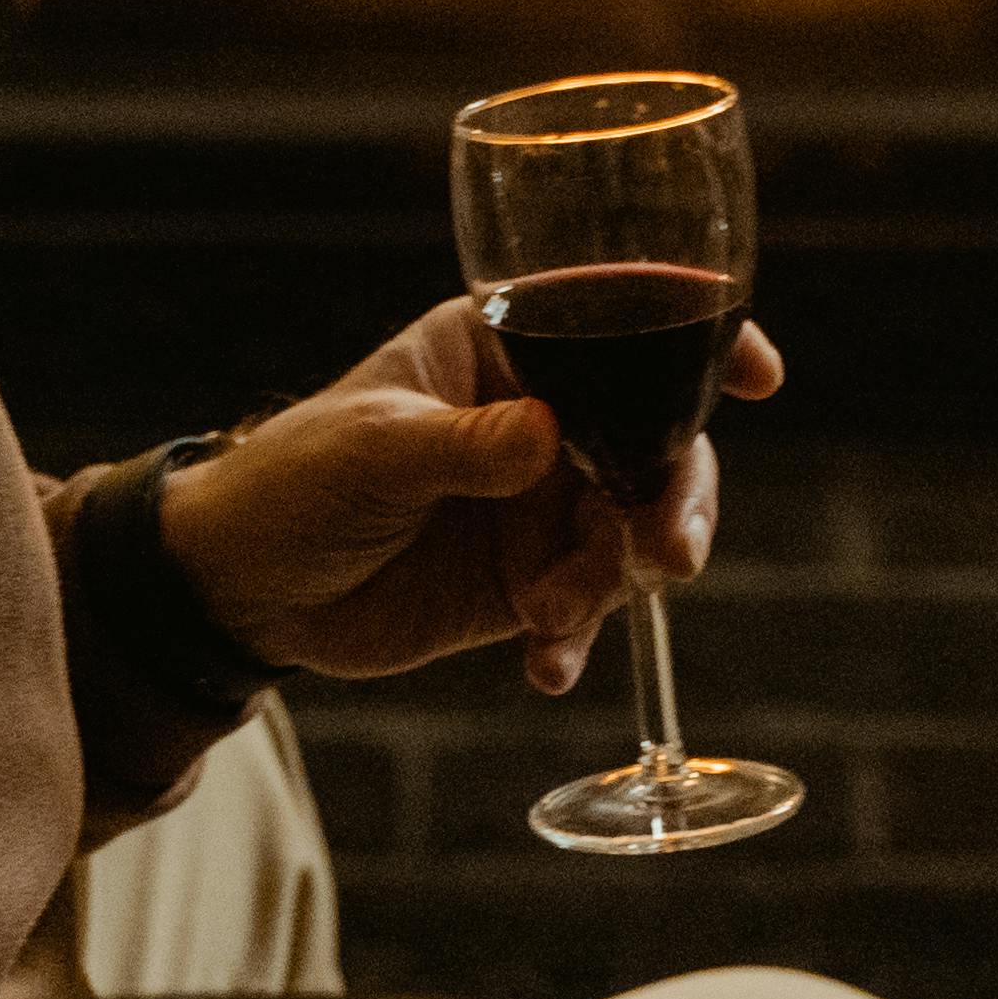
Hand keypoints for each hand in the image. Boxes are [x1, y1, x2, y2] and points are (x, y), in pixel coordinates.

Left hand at [162, 299, 785, 692]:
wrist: (239, 590)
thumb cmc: (291, 479)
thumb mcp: (370, 450)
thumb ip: (461, 446)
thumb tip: (543, 435)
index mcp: (504, 350)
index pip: (618, 329)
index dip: (702, 340)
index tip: (758, 374)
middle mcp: (540, 421)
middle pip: (655, 442)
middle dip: (674, 495)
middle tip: (667, 551)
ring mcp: (539, 506)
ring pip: (633, 531)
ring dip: (618, 578)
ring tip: (552, 615)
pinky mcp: (526, 585)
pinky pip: (587, 611)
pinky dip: (578, 642)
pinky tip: (545, 669)